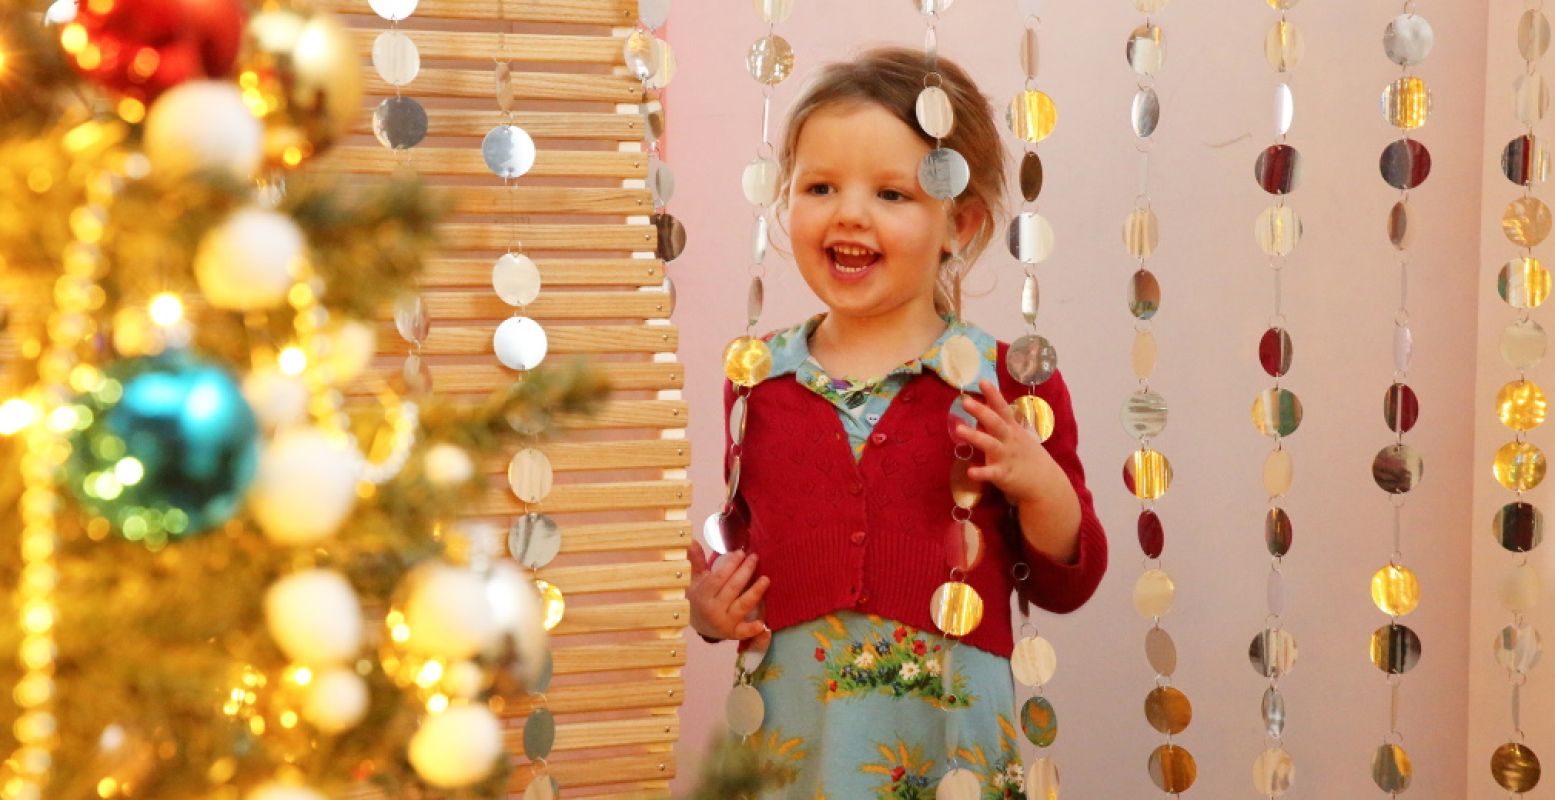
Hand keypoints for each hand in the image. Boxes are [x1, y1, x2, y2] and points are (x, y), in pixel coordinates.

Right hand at [687, 545, 770, 640]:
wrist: (699, 625)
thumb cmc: (700, 598)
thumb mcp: (695, 580)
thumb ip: (696, 561)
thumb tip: (692, 541)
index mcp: (702, 595)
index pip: (718, 577)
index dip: (731, 564)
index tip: (741, 553)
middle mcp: (713, 609)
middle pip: (732, 588)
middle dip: (745, 572)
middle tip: (755, 558)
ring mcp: (724, 622)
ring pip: (742, 606)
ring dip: (755, 592)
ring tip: (766, 579)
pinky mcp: (733, 633)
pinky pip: (744, 631)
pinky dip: (752, 629)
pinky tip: (762, 624)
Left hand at [956, 379, 1059, 505]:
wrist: (1046, 483)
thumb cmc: (1027, 457)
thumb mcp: (1016, 438)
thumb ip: (999, 426)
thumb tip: (980, 415)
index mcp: (1012, 429)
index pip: (1002, 409)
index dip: (993, 395)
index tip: (983, 381)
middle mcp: (1009, 440)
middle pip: (995, 423)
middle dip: (981, 411)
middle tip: (965, 401)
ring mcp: (1007, 457)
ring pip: (990, 444)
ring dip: (975, 436)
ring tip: (958, 429)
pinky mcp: (1004, 475)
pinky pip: (991, 473)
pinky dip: (981, 473)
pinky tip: (970, 472)